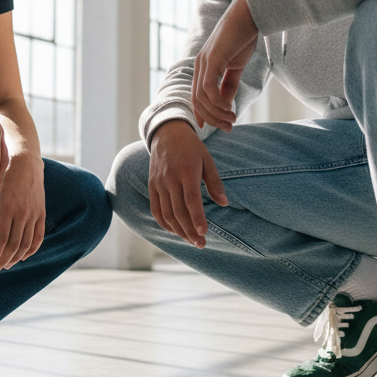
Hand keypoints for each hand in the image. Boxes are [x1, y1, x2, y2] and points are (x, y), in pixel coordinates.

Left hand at [0, 154, 46, 271]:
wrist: (26, 162)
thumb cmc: (4, 177)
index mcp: (7, 207)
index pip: (2, 238)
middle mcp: (22, 212)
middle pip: (14, 244)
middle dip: (5, 259)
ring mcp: (34, 213)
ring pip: (27, 243)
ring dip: (17, 257)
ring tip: (8, 264)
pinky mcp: (41, 213)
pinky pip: (39, 236)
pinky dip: (32, 249)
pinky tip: (24, 256)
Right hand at [149, 120, 228, 247]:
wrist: (167, 133)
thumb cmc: (191, 147)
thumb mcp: (207, 160)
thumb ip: (215, 183)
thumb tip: (224, 203)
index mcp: (187, 171)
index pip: (191, 200)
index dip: (197, 218)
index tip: (204, 232)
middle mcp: (170, 179)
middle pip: (178, 211)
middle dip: (189, 231)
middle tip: (201, 243)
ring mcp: (159, 183)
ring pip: (166, 213)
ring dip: (178, 230)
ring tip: (191, 240)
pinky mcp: (152, 185)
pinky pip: (156, 209)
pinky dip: (164, 223)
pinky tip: (175, 231)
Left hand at [191, 0, 258, 131]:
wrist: (249, 15)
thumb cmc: (243, 38)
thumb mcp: (235, 67)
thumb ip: (229, 85)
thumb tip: (226, 106)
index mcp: (203, 67)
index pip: (197, 97)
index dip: (205, 114)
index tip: (219, 126)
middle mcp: (199, 65)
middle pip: (198, 101)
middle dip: (213, 118)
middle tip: (229, 127)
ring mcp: (203, 62)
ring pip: (202, 98)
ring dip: (217, 113)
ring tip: (232, 120)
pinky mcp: (212, 60)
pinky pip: (208, 88)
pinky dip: (217, 103)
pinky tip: (229, 109)